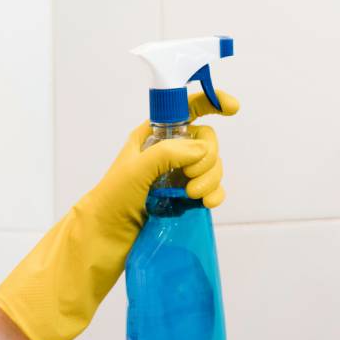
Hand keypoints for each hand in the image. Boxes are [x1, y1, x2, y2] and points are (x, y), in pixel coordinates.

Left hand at [84, 90, 238, 232]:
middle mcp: (169, 152)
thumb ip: (168, 154)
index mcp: (154, 136)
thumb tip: (202, 150)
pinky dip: (215, 195)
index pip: (187, 109)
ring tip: (191, 195)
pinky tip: (206, 204)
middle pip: (207, 142)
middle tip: (189, 178)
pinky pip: (213, 190)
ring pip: (212, 167)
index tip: (232, 109)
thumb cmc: (112, 199)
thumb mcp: (136, 169)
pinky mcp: (186, 199)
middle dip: (207, 158)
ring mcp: (179, 176)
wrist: (106, 238)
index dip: (211, 102)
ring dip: (209, 180)